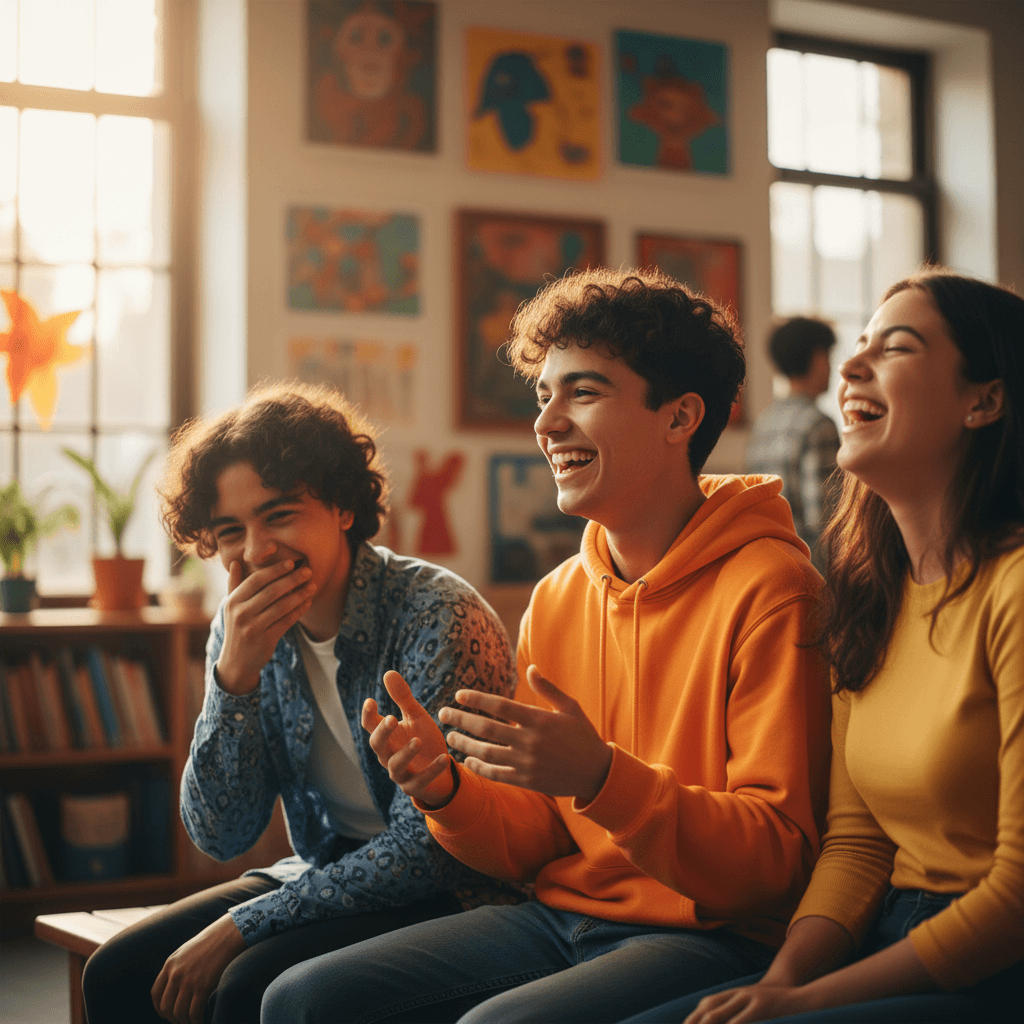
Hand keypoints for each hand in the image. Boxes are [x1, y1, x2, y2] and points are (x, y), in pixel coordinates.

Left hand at [151, 914, 246, 1023]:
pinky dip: (196, 1022)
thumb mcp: (188, 950)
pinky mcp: (203, 986)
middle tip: (183, 1021)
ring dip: (185, 1022)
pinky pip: (194, 1013)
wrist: (230, 933)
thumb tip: (175, 986)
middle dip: (173, 1019)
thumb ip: (178, 967)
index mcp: (170, 964)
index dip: (159, 1009)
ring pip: (179, 1013)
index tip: (167, 1014)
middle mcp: (176, 973)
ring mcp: (189, 980)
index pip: (156, 994)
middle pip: (166, 1007)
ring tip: (194, 1022)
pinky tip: (202, 1022)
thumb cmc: (213, 941)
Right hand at [215, 559, 314, 693]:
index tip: (291, 563)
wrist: (236, 662)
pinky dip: (299, 611)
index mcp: (233, 601)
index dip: (275, 570)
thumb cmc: (238, 628)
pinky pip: (286, 621)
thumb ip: (234, 584)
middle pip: (271, 591)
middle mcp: (241, 614)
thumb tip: (234, 562)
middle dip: (292, 579)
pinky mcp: (265, 640)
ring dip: (300, 595)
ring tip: (312, 586)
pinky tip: (308, 603)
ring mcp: (253, 628)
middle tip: (308, 571)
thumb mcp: (232, 607)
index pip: (256, 580)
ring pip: (282, 607)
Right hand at [362, 670, 454, 807]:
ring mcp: (400, 774)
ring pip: (395, 766)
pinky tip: (444, 758)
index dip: (368, 715)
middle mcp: (388, 755)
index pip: (370, 726)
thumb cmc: (424, 739)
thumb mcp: (416, 716)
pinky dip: (432, 770)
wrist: (442, 769)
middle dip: (382, 733)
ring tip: (417, 741)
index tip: (371, 701)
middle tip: (391, 718)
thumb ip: (403, 698)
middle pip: (377, 745)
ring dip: (406, 753)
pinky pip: (421, 780)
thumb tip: (388, 673)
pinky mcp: (415, 787)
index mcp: (387, 737)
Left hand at [440, 665, 611, 803]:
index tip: (459, 695)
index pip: (500, 706)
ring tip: (450, 736)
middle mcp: (530, 741)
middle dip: (461, 720)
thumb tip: (530, 668)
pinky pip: (496, 775)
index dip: (476, 699)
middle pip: (486, 729)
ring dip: (464, 745)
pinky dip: (478, 768)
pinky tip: (467, 760)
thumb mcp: (570, 707)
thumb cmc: (583, 735)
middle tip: (443, 713)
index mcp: (539, 719)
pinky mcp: (527, 782)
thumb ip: (548, 688)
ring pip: (486, 753)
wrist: (597, 772)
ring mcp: (527, 763)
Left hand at [683, 982, 809, 1023]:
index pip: (707, 1004)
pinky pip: (739, 1020)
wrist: (804, 998)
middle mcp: (740, 994)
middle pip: (709, 1009)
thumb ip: (738, 1011)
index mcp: (737, 994)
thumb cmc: (777, 1007)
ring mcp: (750, 999)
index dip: (693, 1017)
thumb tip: (718, 1019)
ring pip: (719, 1015)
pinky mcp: (761, 1007)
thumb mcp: (755, 1005)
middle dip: (695, 1022)